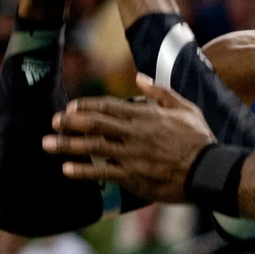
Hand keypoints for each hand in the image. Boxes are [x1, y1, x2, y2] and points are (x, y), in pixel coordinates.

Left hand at [41, 73, 215, 202]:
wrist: (207, 169)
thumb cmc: (199, 138)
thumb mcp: (185, 108)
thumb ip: (161, 92)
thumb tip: (139, 77)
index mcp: (147, 115)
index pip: (109, 106)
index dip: (87, 105)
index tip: (71, 106)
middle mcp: (135, 133)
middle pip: (95, 124)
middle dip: (70, 122)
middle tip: (54, 121)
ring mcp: (132, 155)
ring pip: (93, 147)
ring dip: (67, 144)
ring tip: (47, 144)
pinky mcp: (132, 176)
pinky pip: (102, 172)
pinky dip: (83, 171)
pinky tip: (67, 169)